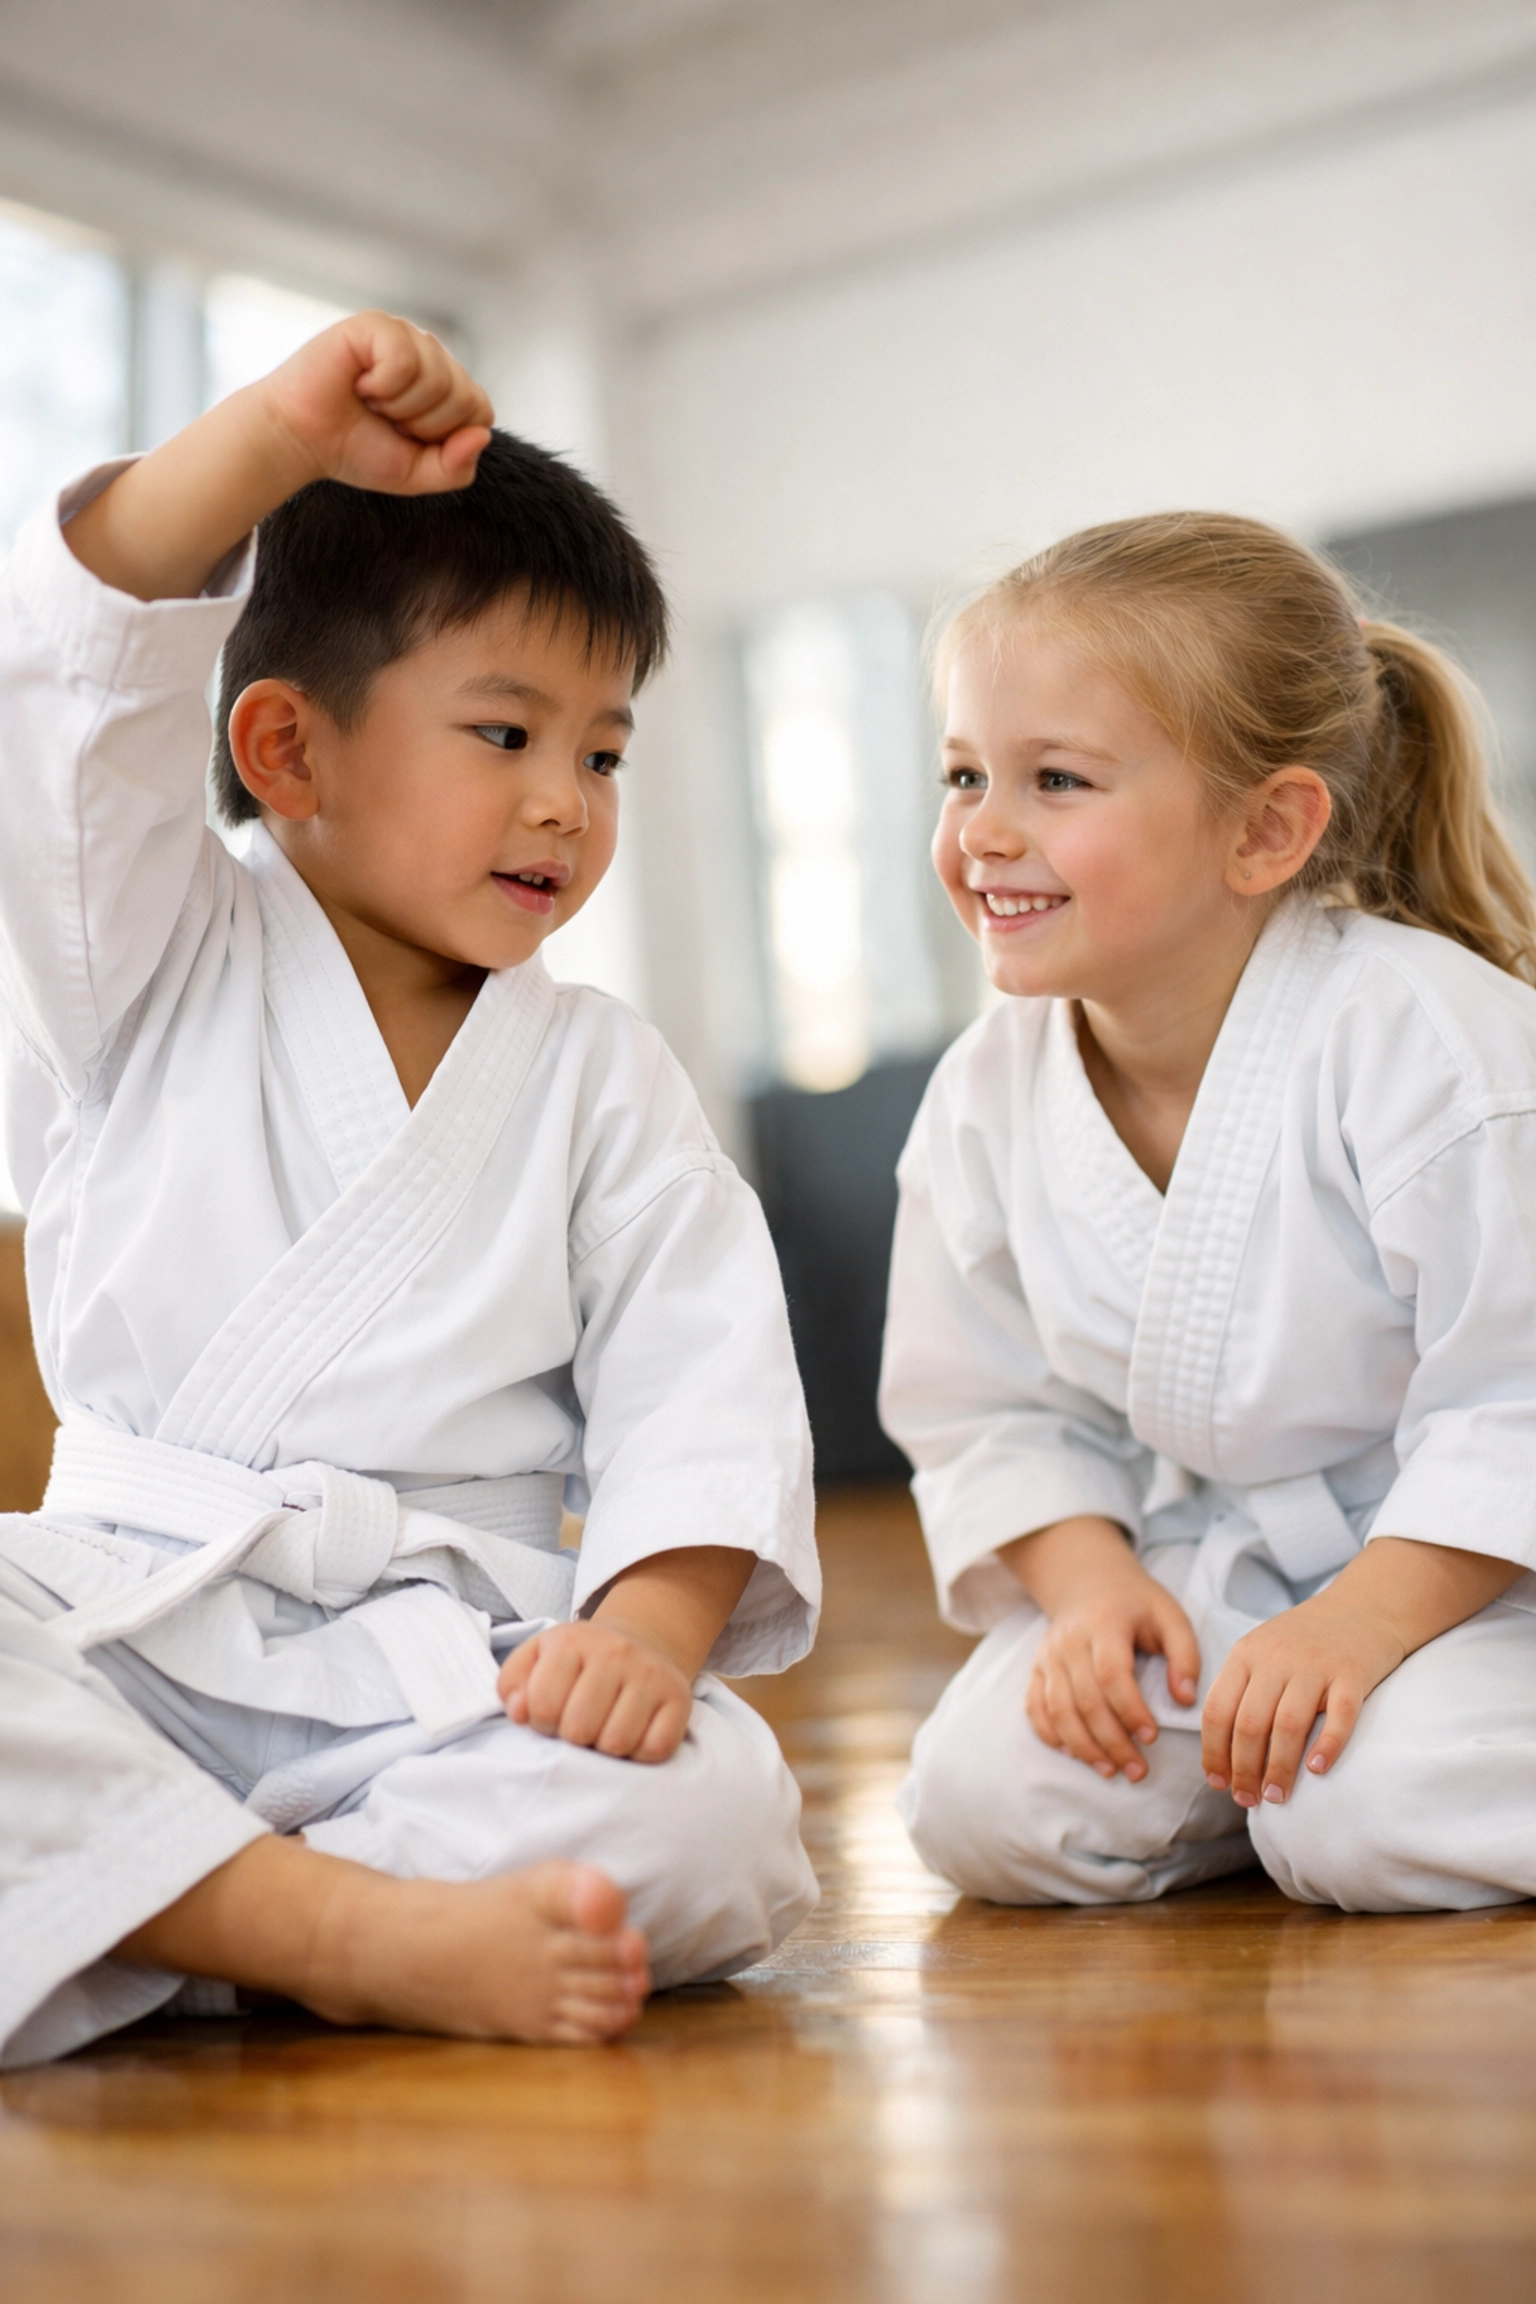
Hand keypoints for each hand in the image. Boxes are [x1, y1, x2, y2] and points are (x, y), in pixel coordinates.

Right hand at [256, 311, 493, 498]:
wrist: (301, 439)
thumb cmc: (356, 449)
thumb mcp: (416, 474)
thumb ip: (456, 468)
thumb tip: (481, 436)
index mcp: (447, 386)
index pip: (480, 413)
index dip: (443, 438)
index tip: (406, 436)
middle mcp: (432, 355)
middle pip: (464, 397)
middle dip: (422, 425)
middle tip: (385, 418)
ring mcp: (406, 336)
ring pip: (438, 381)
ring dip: (397, 406)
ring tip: (370, 399)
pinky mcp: (378, 324)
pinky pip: (405, 362)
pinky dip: (380, 386)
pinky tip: (359, 382)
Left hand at [498, 1620, 693, 1764]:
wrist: (640, 1640)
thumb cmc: (578, 1661)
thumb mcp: (536, 1658)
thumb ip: (512, 1684)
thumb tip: (519, 1714)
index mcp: (571, 1641)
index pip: (542, 1706)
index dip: (540, 1723)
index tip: (550, 1716)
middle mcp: (615, 1651)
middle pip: (579, 1729)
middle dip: (572, 1737)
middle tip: (579, 1725)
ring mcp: (650, 1673)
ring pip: (617, 1743)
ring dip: (604, 1748)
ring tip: (603, 1728)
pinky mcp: (679, 1697)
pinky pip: (654, 1749)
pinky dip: (639, 1754)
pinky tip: (632, 1733)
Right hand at [1006, 1517, 1200, 1781]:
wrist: (1089, 1582)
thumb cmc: (1136, 1604)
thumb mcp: (1170, 1616)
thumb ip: (1184, 1655)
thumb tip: (1185, 1699)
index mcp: (1104, 1624)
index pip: (1111, 1674)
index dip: (1130, 1710)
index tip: (1152, 1736)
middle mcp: (1069, 1641)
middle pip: (1085, 1699)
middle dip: (1112, 1741)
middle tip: (1138, 1771)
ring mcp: (1048, 1655)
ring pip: (1058, 1709)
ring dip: (1083, 1746)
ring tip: (1111, 1771)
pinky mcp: (1037, 1668)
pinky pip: (1035, 1707)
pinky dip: (1050, 1734)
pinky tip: (1074, 1754)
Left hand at [1200, 1584, 1400, 1806]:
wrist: (1363, 1606)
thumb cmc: (1305, 1640)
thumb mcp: (1262, 1652)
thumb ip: (1241, 1691)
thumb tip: (1222, 1756)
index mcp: (1246, 1654)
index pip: (1217, 1710)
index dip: (1213, 1752)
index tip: (1217, 1783)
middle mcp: (1276, 1658)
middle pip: (1249, 1723)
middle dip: (1243, 1770)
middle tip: (1248, 1800)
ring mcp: (1316, 1665)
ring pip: (1288, 1724)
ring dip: (1279, 1767)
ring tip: (1277, 1796)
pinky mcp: (1352, 1673)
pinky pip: (1339, 1714)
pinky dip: (1327, 1744)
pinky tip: (1317, 1769)